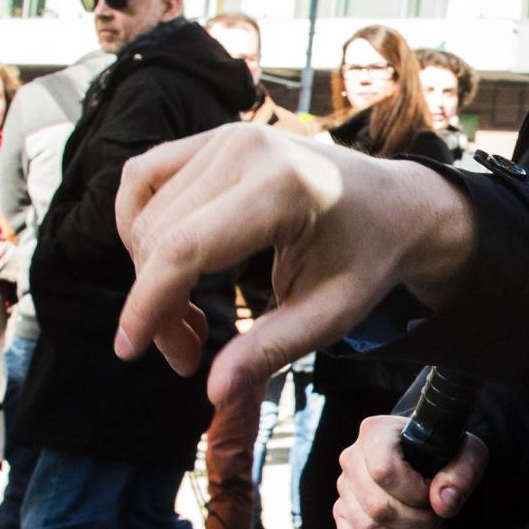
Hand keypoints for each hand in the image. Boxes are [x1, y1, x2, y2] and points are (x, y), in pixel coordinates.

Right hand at [113, 122, 475, 408]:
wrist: (398, 205)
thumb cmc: (368, 260)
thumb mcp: (332, 314)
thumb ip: (272, 350)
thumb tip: (214, 394)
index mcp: (283, 188)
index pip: (184, 249)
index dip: (148, 305)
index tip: (130, 351)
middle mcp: (247, 149)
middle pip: (159, 235)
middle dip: (157, 304)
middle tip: (189, 352)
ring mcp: (228, 135)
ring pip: (143, 210)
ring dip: (146, 271)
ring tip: (186, 314)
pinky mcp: (215, 136)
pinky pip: (144, 178)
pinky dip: (142, 227)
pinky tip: (168, 266)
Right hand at [333, 412, 488, 528]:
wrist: (432, 463)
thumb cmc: (446, 454)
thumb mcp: (468, 454)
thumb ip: (462, 473)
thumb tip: (442, 503)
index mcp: (376, 433)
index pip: (384, 471)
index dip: (414, 493)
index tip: (434, 496)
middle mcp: (352, 459)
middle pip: (377, 507)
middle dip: (417, 523)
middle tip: (438, 520)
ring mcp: (345, 489)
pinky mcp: (343, 515)